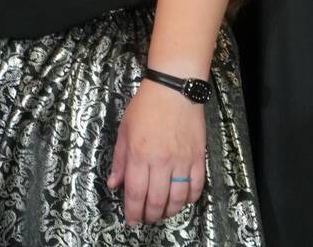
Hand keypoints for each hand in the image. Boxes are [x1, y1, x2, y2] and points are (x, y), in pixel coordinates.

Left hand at [107, 80, 206, 225]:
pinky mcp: (198, 159)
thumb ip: (120, 160)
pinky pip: (196, 187)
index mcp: (139, 154)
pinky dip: (189, 199)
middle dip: (150, 215)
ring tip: (162, 213)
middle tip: (146, 219)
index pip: (135, 192)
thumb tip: (114, 184)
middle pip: (157, 200)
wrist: (173, 91)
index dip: (133, 211)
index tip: (131, 220)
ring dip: (170, 211)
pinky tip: (181, 200)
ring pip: (178, 199)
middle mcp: (161, 162)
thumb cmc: (145, 108)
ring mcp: (182, 161)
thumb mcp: (124, 131)